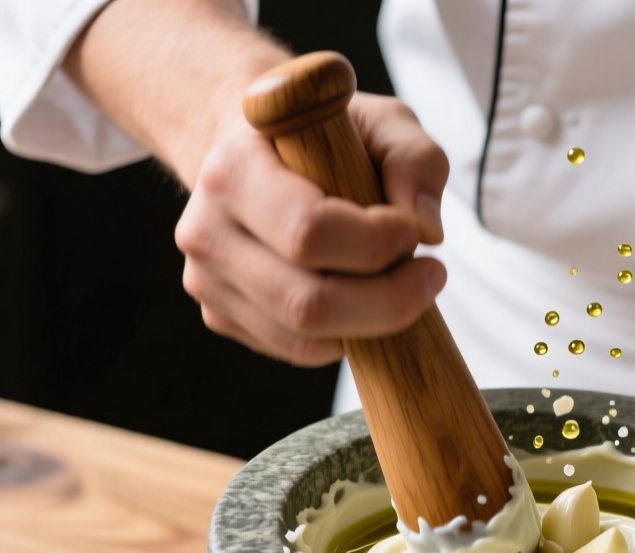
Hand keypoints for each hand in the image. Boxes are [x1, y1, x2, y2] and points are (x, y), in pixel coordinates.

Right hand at [173, 92, 450, 364]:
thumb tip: (428, 228)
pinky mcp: (220, 315)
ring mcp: (206, 280)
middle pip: (306, 303)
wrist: (251, 152)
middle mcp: (205, 231)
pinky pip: (296, 350)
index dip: (376, 243)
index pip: (308, 232)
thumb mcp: (379, 121)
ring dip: (373, 323)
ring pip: (304, 338)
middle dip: (387, 300)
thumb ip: (414, 160)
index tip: (413, 230)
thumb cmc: (320, 138)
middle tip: (429, 275)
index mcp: (232, 169)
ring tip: (402, 284)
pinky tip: (362, 297)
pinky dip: (345, 336)